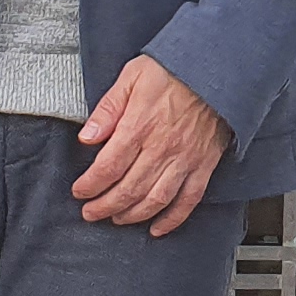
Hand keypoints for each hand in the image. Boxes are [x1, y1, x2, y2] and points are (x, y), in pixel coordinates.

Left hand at [74, 55, 230, 235]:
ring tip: (116, 218)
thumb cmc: (173, 69)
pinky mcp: (203, 165)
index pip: (108, 167)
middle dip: (104, 206)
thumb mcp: (131, 77)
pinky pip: (188, 200)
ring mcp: (185, 159)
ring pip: (154, 200)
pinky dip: (172, 220)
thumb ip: (107, 109)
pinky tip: (157, 228)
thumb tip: (86, 137)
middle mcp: (162, 148)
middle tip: (90, 212)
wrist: (216, 67)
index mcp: (140, 126)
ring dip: (131, 216)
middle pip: (128, 190)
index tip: (79, 191)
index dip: (90, 185)